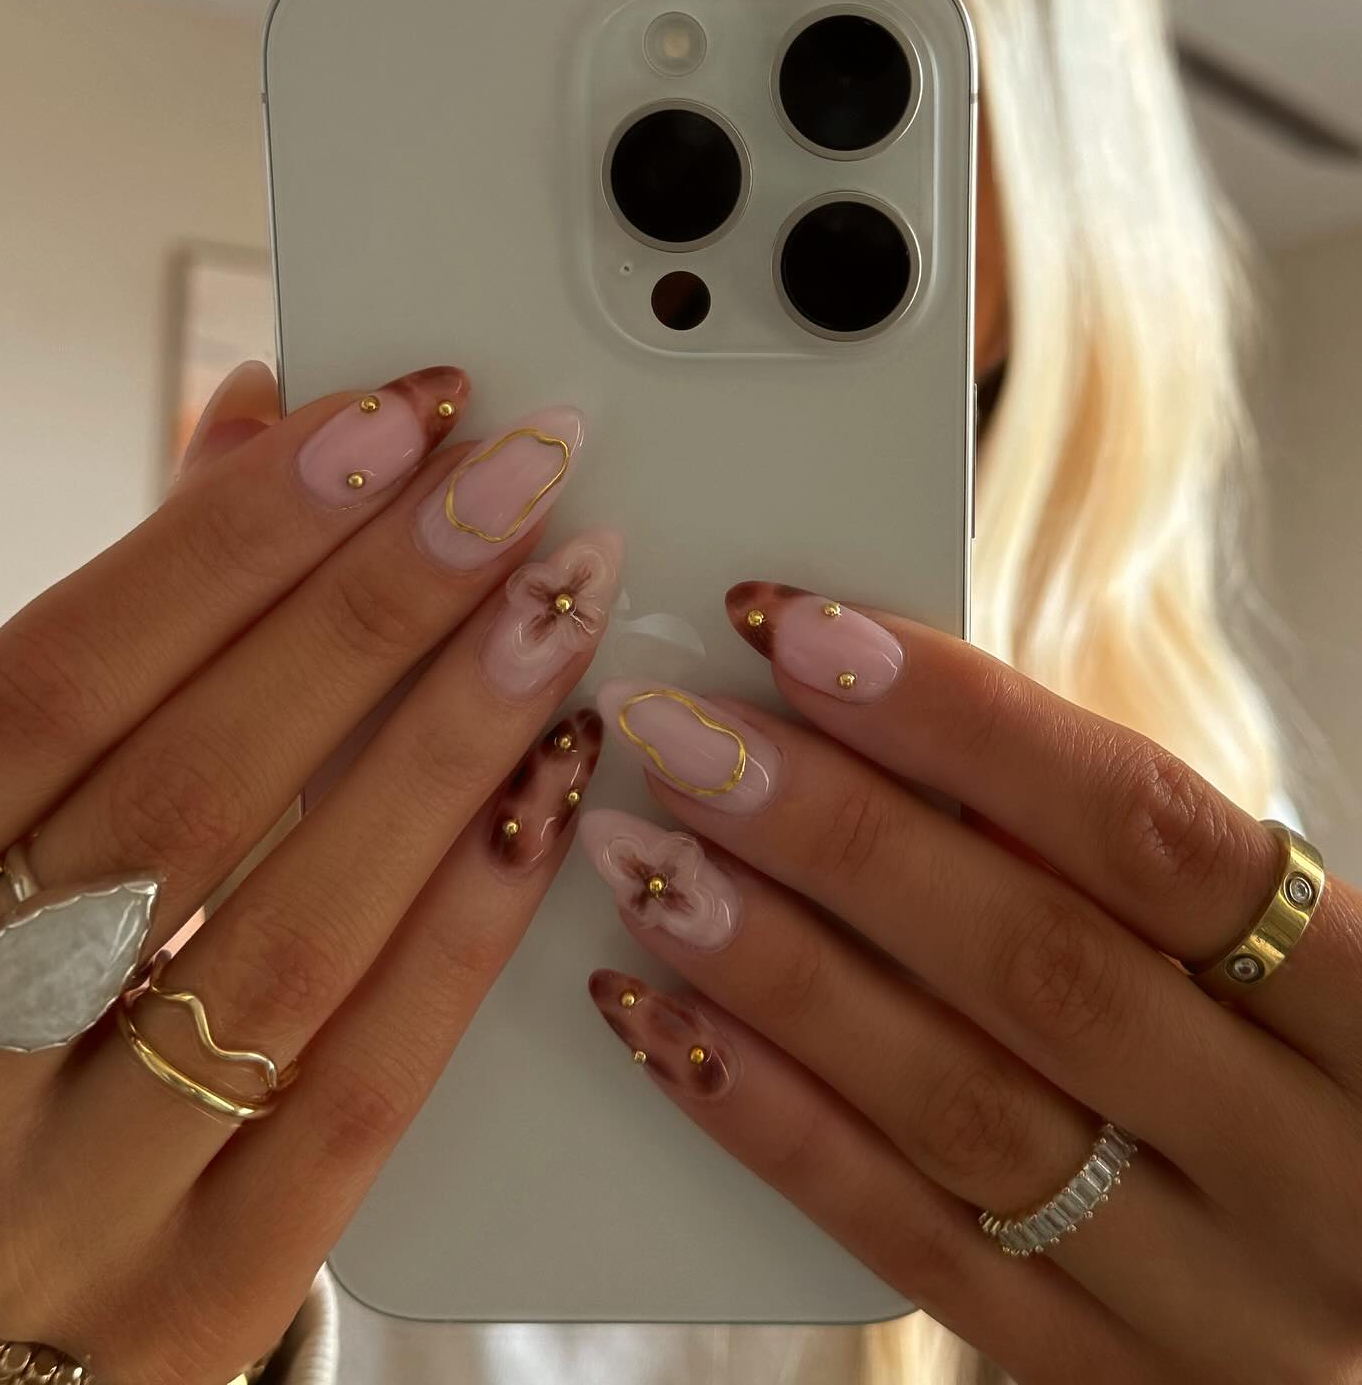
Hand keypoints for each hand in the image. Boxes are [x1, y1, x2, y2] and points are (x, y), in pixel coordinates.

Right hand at [0, 363, 614, 1384]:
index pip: (55, 686)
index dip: (231, 537)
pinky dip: (467, 932)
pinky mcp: (198, 1294)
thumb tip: (253, 424)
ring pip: (295, 937)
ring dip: (452, 751)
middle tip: (522, 475)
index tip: (387, 419)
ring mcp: (73, 1194)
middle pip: (192, 789)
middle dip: (378, 608)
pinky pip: (361, 1096)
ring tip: (563, 611)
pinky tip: (556, 800)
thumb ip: (124, 641)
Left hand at [583, 583, 1361, 1383]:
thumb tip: (883, 731)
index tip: (802, 631)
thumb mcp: (1253, 950)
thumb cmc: (1278, 1054)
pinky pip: (906, 1242)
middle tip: (679, 738)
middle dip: (833, 835)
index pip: (1152, 833)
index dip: (963, 721)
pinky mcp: (1099, 1376)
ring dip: (773, 970)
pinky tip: (662, 1022)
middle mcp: (1310, 1171)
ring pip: (954, 1110)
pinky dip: (769, 1119)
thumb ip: (1103, 864)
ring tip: (646, 862)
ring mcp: (1208, 1300)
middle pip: (1036, 966)